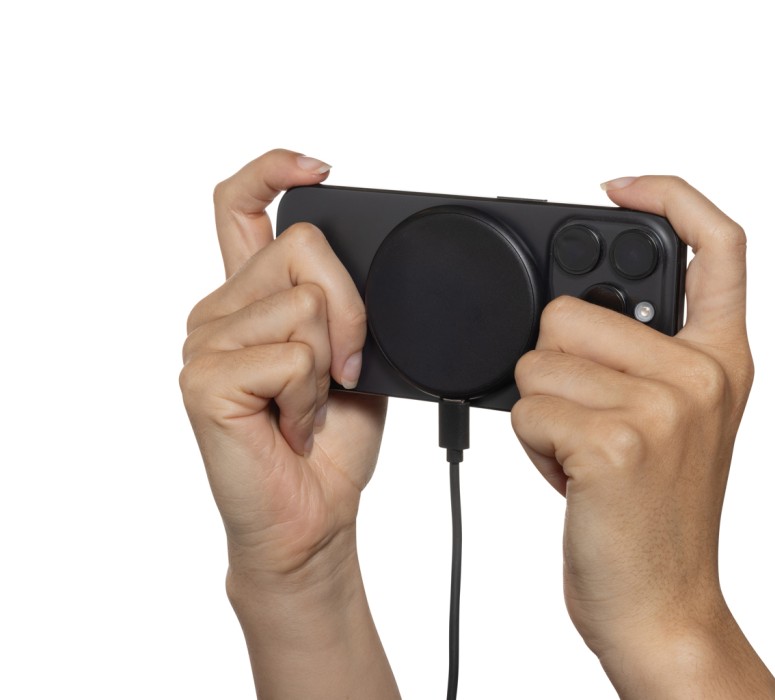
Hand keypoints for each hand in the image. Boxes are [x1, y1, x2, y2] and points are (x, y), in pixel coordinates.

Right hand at [180, 150, 397, 697]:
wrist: (313, 515)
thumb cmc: (331, 440)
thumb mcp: (352, 355)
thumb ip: (341, 305)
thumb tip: (364, 267)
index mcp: (251, 298)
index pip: (238, 207)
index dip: (272, 171)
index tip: (317, 167)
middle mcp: (219, 312)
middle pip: (303, 247)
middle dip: (353, 309)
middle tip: (344, 370)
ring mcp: (205, 343)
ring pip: (306, 303)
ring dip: (332, 365)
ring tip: (309, 405)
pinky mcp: (205, 380)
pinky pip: (293, 355)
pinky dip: (313, 397)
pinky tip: (292, 425)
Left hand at [512, 176, 774, 696]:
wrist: (661, 604)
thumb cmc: (656, 514)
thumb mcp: (682, 421)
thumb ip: (648, 353)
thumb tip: (569, 307)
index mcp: (721, 356)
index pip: (718, 243)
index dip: (667, 196)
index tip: (620, 186)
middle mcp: (701, 372)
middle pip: (568, 308)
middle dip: (555, 364)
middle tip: (591, 420)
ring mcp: (662, 405)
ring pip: (535, 359)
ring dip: (540, 408)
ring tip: (583, 452)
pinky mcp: (615, 440)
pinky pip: (525, 406)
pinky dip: (530, 444)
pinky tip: (572, 477)